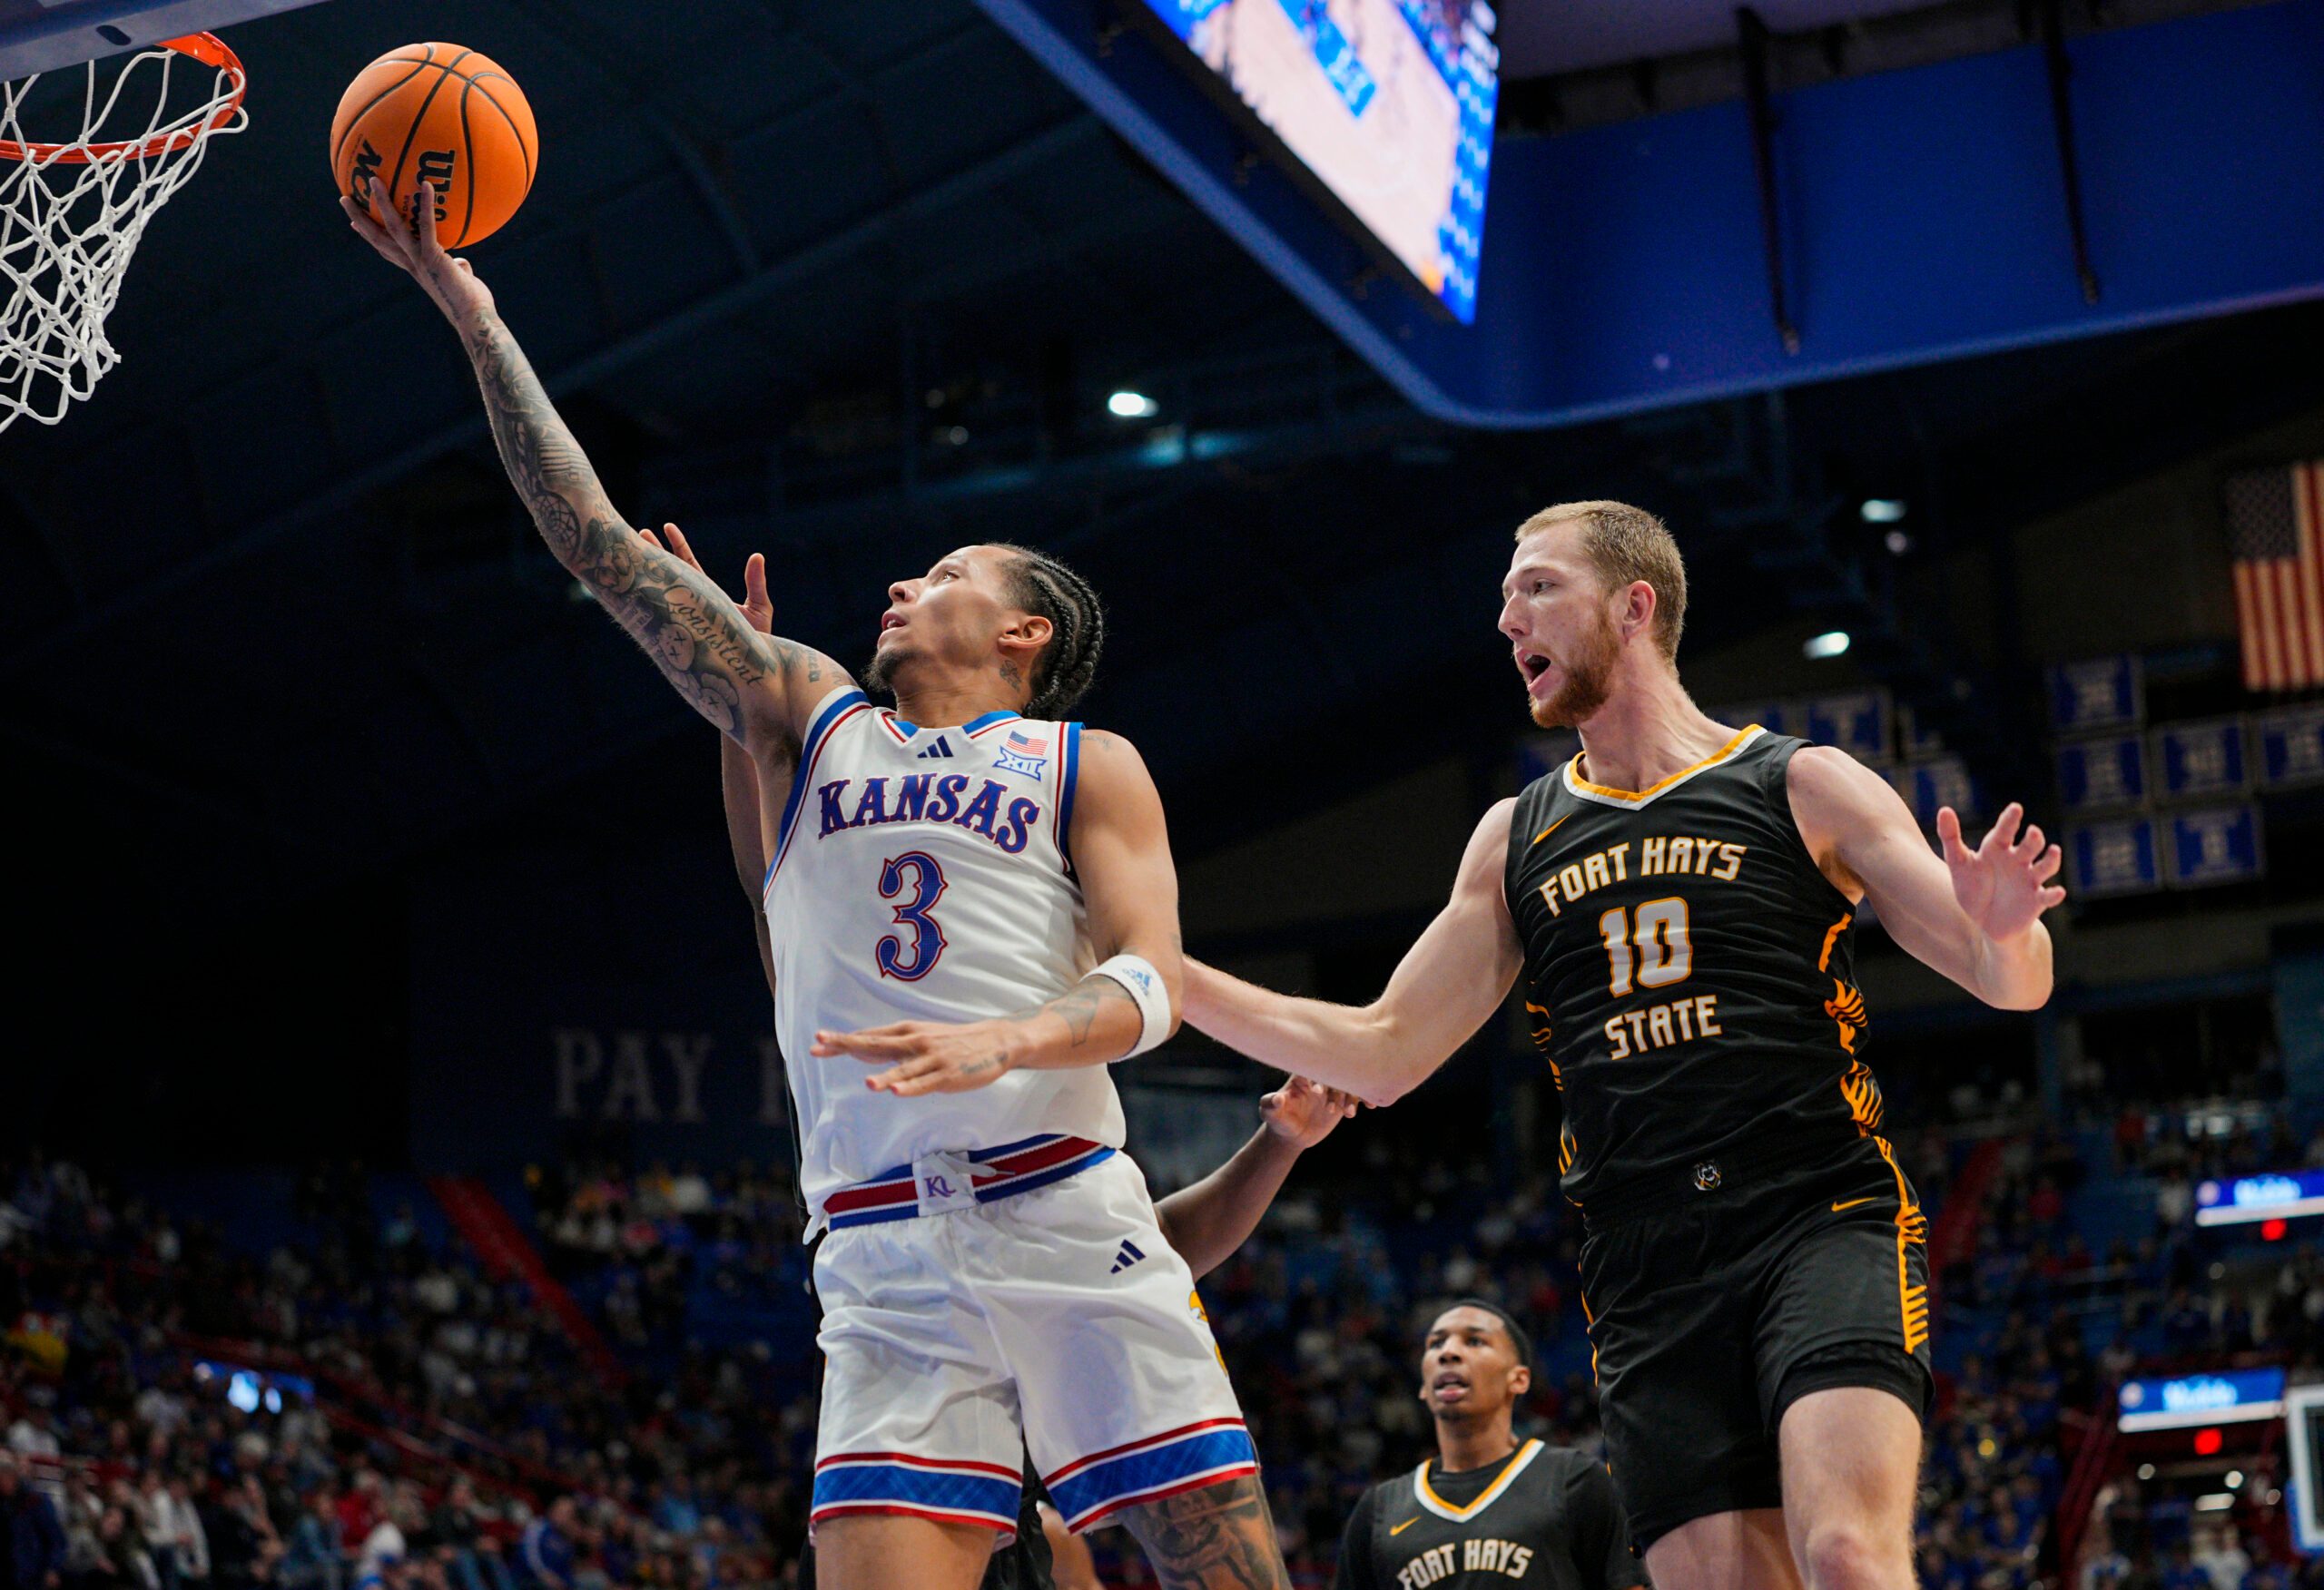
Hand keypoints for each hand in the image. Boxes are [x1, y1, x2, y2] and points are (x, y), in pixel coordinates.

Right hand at [341, 177, 493, 324]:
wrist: (474, 317)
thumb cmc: (471, 302)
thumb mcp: (460, 281)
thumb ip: (457, 268)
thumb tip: (461, 262)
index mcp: (414, 269)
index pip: (386, 251)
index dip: (370, 237)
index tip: (356, 225)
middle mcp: (412, 264)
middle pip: (378, 238)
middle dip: (360, 218)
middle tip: (345, 199)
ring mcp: (420, 260)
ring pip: (393, 227)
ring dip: (382, 202)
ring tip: (373, 179)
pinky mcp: (433, 257)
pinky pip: (427, 226)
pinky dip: (426, 205)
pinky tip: (426, 185)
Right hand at [638, 523, 770, 634]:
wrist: (751, 670)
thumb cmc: (757, 642)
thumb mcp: (759, 608)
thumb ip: (756, 583)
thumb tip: (757, 555)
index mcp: (707, 594)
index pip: (689, 565)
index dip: (678, 546)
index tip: (667, 526)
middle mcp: (692, 603)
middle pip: (670, 572)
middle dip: (654, 553)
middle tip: (639, 534)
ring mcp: (686, 616)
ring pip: (662, 590)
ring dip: (648, 571)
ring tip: (633, 551)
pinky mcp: (682, 631)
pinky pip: (664, 614)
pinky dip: (650, 602)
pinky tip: (638, 589)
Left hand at [813, 1020, 1020, 1096]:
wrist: (994, 1041)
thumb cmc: (952, 1041)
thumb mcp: (920, 1037)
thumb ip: (891, 1046)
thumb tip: (860, 1050)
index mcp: (906, 1032)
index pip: (869, 1036)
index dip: (843, 1040)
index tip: (817, 1042)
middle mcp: (915, 1042)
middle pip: (876, 1044)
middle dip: (848, 1045)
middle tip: (821, 1045)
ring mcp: (931, 1059)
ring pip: (902, 1068)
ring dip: (883, 1076)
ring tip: (866, 1083)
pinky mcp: (946, 1075)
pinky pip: (925, 1083)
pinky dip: (910, 1087)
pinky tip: (896, 1091)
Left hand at [1258, 1076, 1357, 1148]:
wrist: (1292, 1135)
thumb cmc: (1277, 1119)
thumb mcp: (1270, 1113)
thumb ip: (1271, 1104)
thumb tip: (1278, 1098)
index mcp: (1301, 1074)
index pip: (1312, 1068)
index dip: (1316, 1077)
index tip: (1317, 1093)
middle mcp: (1319, 1077)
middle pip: (1334, 1075)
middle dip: (1337, 1088)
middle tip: (1335, 1108)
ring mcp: (1332, 1087)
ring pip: (1348, 1085)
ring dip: (1352, 1097)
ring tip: (1349, 1114)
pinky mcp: (1342, 1098)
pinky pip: (1357, 1095)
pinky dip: (1364, 1098)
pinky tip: (1372, 1105)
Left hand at [1937, 802, 2065, 941]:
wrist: (1985, 921)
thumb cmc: (1973, 887)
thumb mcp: (1958, 863)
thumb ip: (1950, 837)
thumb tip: (1944, 809)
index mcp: (1998, 849)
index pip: (2005, 831)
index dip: (2010, 820)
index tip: (2016, 807)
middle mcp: (2018, 860)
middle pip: (2029, 846)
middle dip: (2033, 839)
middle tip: (2033, 832)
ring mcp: (2029, 879)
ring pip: (2045, 866)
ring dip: (2051, 859)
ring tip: (2054, 850)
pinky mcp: (2036, 900)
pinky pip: (2047, 896)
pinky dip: (2054, 894)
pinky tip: (2058, 891)